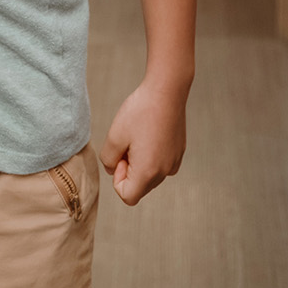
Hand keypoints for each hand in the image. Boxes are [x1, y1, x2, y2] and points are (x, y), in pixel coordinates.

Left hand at [100, 76, 188, 204]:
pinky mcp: (179, 152)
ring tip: (139, 136)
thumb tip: (113, 168)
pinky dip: (152, 155)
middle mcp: (165, 172)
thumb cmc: (140, 111)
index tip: (121, 155)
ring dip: (140, 162)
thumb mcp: (114, 136)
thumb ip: (108, 160)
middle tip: (128, 143)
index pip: (127, 196)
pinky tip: (150, 133)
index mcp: (148, 172)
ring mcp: (174, 162)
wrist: (167, 90)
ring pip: (150, 175)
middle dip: (129, 170)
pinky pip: (160, 164)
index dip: (118, 178)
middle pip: (140, 187)